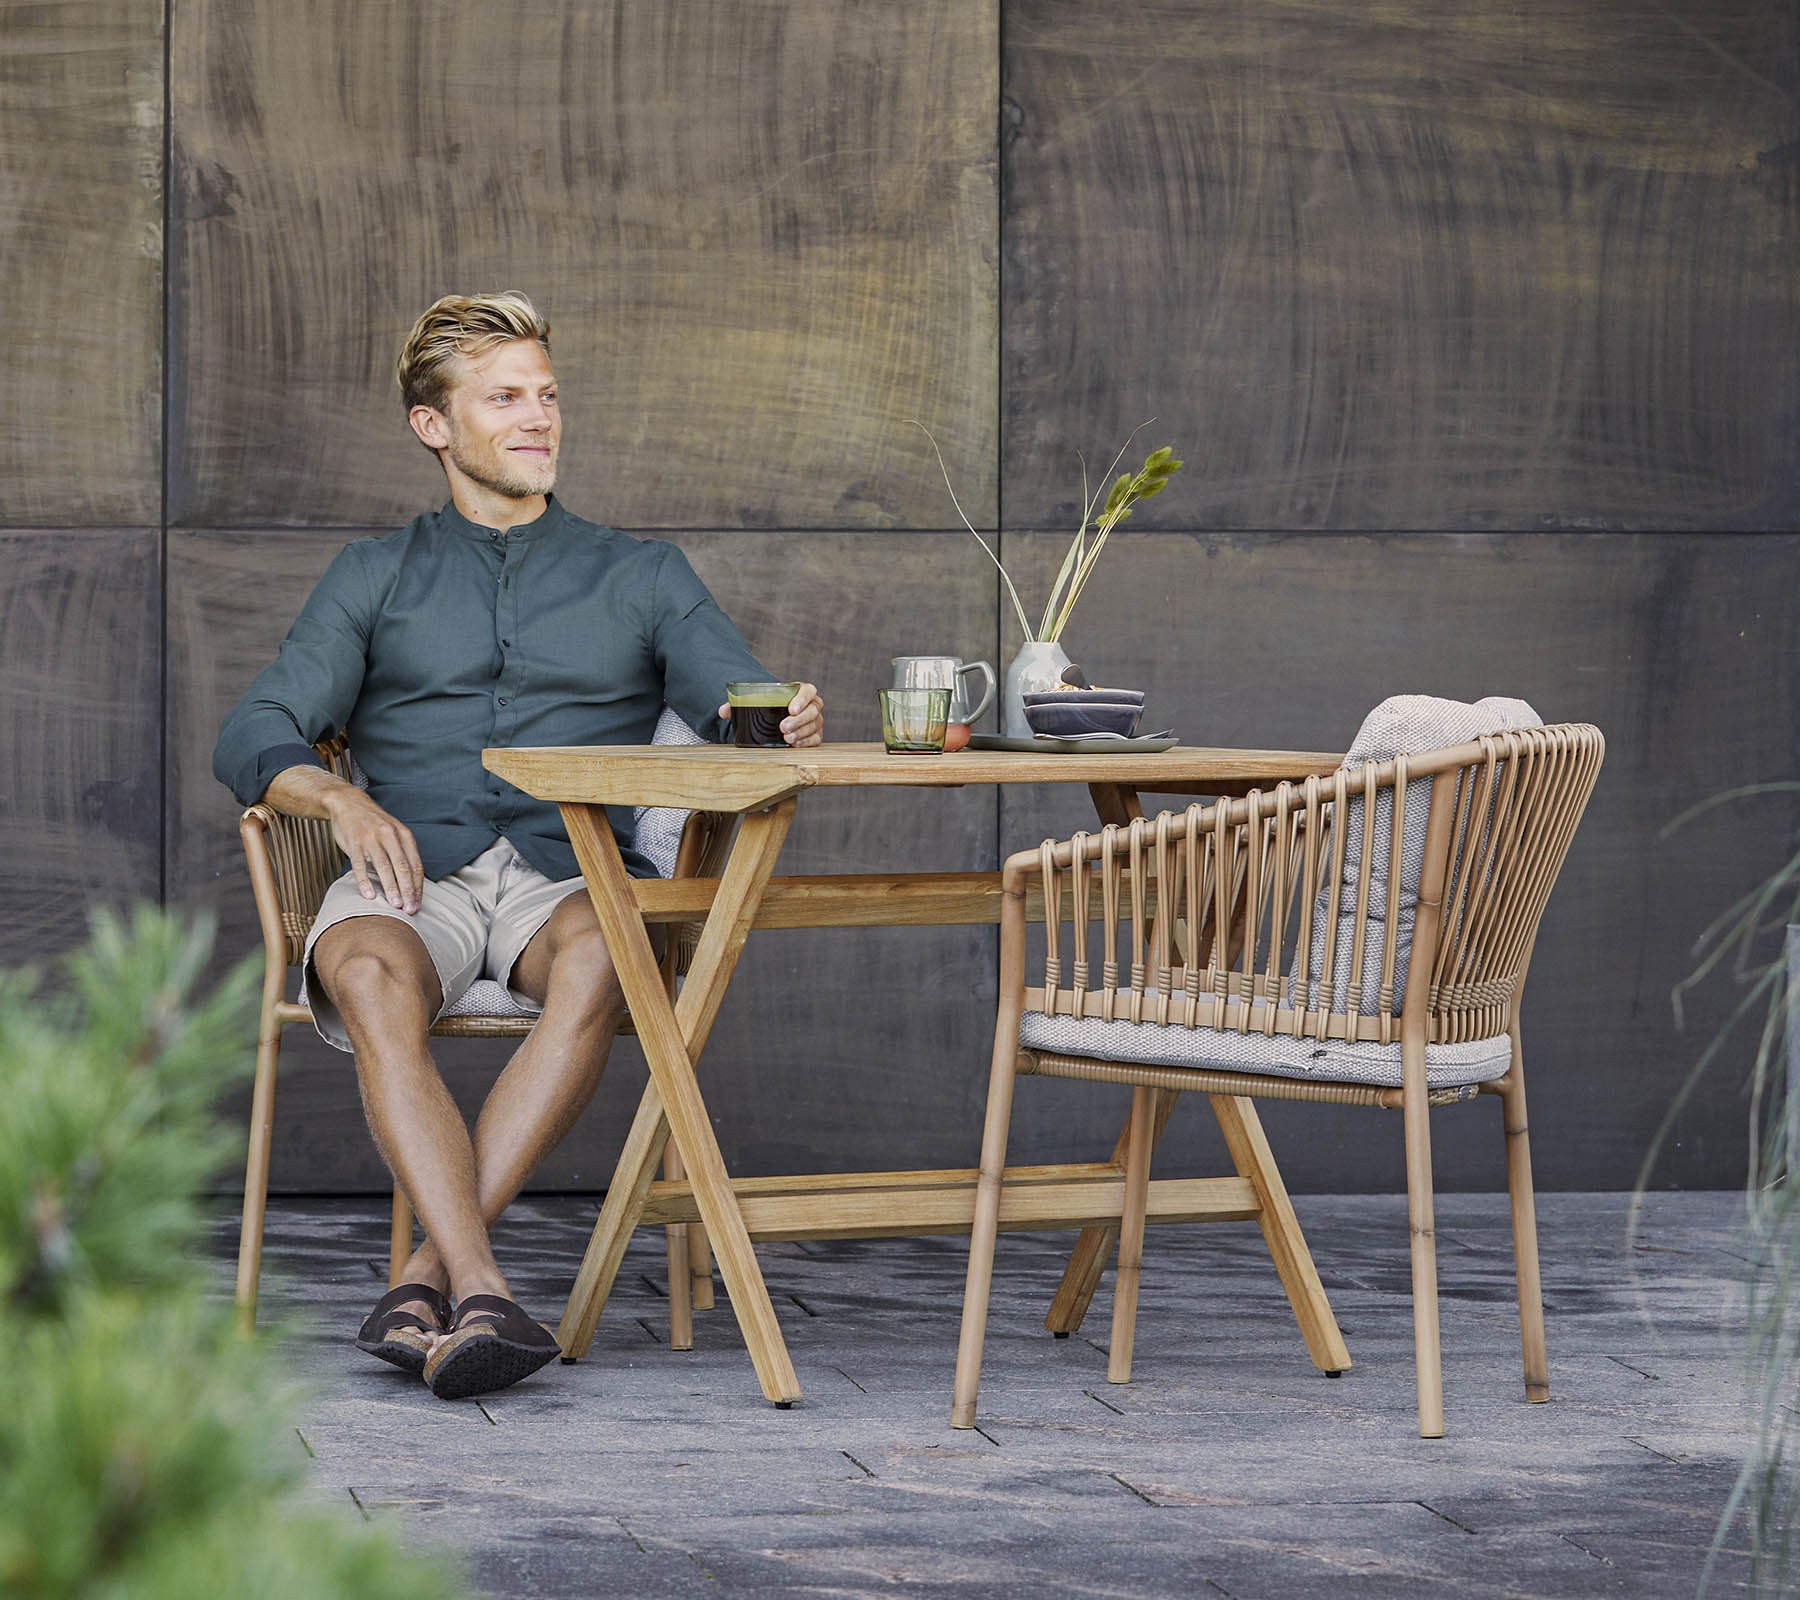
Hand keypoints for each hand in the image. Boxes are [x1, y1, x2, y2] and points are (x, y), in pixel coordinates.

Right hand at [324, 789, 423, 912]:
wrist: (348, 803)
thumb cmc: (373, 823)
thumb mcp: (394, 833)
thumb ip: (402, 853)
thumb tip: (412, 882)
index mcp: (403, 835)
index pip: (415, 865)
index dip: (418, 886)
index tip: (418, 903)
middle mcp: (390, 835)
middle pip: (403, 867)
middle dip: (408, 890)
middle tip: (410, 909)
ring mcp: (371, 838)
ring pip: (384, 867)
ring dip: (391, 888)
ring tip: (395, 905)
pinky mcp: (354, 842)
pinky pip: (360, 865)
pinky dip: (365, 881)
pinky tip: (369, 895)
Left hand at [715, 683, 824, 746]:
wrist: (774, 718)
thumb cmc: (767, 707)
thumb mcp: (754, 703)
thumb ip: (737, 705)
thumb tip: (722, 711)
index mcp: (800, 691)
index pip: (808, 690)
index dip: (802, 698)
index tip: (790, 708)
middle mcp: (811, 705)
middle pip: (812, 710)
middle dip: (799, 720)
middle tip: (783, 728)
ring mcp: (815, 721)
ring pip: (814, 725)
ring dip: (801, 732)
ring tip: (786, 739)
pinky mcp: (815, 735)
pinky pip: (815, 739)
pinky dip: (806, 742)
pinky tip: (794, 744)